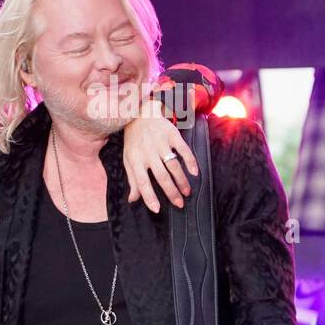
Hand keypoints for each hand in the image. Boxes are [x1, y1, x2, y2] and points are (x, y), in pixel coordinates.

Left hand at [122, 96, 197, 213]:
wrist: (140, 114)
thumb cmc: (134, 141)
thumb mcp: (128, 159)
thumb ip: (132, 179)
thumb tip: (133, 199)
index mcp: (135, 160)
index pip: (141, 182)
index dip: (148, 196)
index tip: (157, 209)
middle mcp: (147, 152)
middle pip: (161, 176)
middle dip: (171, 192)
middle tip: (179, 204)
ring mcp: (160, 143)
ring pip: (173, 165)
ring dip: (182, 180)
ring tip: (187, 191)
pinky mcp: (172, 135)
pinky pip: (183, 150)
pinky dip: (190, 161)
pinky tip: (195, 172)